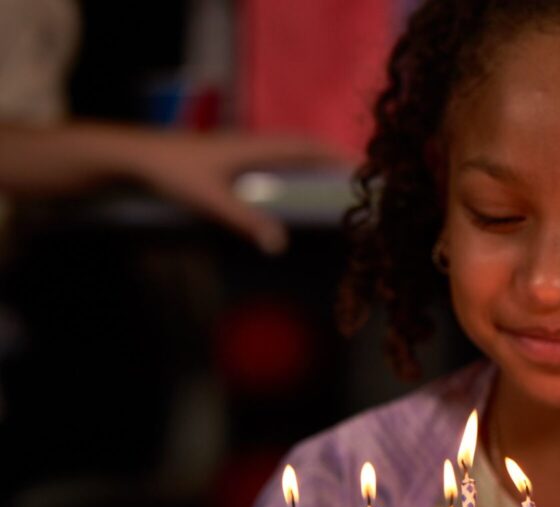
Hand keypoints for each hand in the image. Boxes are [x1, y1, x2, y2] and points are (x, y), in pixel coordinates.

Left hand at [131, 132, 340, 253]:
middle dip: (331, 159)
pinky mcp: (229, 159)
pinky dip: (291, 169)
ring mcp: (240, 150)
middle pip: (302, 147)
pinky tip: (291, 188)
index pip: (307, 147)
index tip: (362, 166)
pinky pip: (272, 160)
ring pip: (287, 152)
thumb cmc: (173, 174)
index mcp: (256, 148)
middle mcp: (253, 145)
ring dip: (311, 162)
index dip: (336, 155)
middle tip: (355, 177)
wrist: (134, 157)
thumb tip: (279, 245)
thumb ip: (246, 221)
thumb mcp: (211, 200)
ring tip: (332, 182)